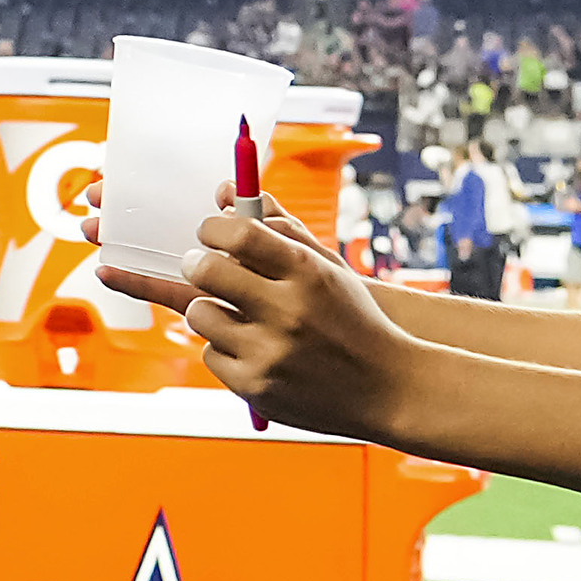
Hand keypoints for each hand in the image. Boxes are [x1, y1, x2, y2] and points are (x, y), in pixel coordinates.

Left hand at [94, 202, 421, 437]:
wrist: (385, 385)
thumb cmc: (350, 317)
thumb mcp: (327, 267)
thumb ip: (276, 226)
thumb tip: (224, 193)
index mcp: (308, 273)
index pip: (241, 235)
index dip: (213, 227)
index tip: (209, 231)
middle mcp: (289, 312)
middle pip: (209, 271)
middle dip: (195, 262)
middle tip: (198, 263)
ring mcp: (271, 353)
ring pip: (201, 314)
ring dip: (208, 308)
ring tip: (230, 310)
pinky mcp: (256, 387)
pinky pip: (210, 355)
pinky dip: (223, 348)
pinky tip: (250, 347)